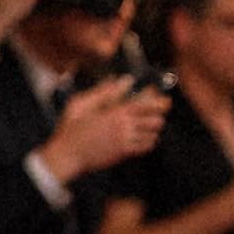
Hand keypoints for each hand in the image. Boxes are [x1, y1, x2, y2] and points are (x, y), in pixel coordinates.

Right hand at [42, 76, 169, 182]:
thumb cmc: (71, 127)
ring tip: (153, 123)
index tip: (165, 98)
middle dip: (159, 114)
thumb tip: (119, 80)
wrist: (68, 154)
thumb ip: (102, 92)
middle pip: (153, 119)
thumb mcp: (81, 104)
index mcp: (113, 112)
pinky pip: (146, 147)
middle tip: (161, 110)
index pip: (143, 104)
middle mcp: (123, 126)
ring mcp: (125, 140)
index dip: (157, 101)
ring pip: (152, 133)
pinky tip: (146, 137)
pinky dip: (149, 141)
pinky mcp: (124, 153)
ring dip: (153, 128)